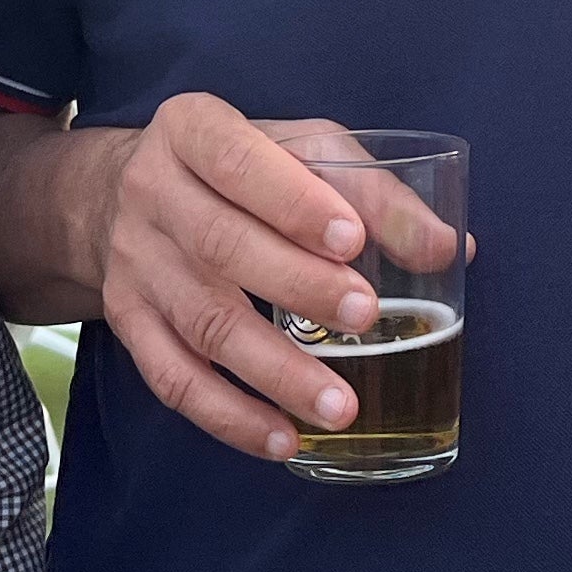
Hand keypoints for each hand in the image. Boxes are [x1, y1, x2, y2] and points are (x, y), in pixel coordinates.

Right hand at [83, 93, 461, 462]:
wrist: (121, 192)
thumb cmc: (242, 167)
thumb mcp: (301, 149)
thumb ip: (372, 191)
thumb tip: (450, 248)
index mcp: (193, 130)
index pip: (239, 162)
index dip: (295, 204)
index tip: (353, 241)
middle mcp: (153, 193)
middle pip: (221, 246)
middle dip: (299, 286)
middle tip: (366, 317)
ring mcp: (134, 263)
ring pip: (203, 324)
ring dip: (276, 371)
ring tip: (342, 406)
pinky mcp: (128, 321)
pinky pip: (174, 380)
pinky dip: (230, 417)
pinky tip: (284, 440)